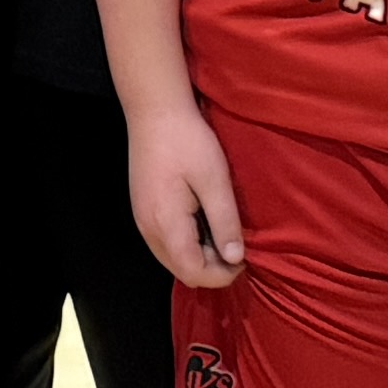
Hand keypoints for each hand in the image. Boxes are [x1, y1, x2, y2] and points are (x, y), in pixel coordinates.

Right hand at [124, 101, 247, 285]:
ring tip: (221, 234)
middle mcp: (148, 228)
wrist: (154, 111)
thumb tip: (236, 258)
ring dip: (199, 257)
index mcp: (165, 223)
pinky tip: (202, 222)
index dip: (222, 275)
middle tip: (236, 246)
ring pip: (172, 259)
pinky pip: (165, 243)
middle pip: (181, 270)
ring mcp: (142, 220)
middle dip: (212, 269)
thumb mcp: (214, 180)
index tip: (245, 258)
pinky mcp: (142, 210)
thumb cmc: (187, 141)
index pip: (193, 272)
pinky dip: (187, 245)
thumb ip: (224, 222)